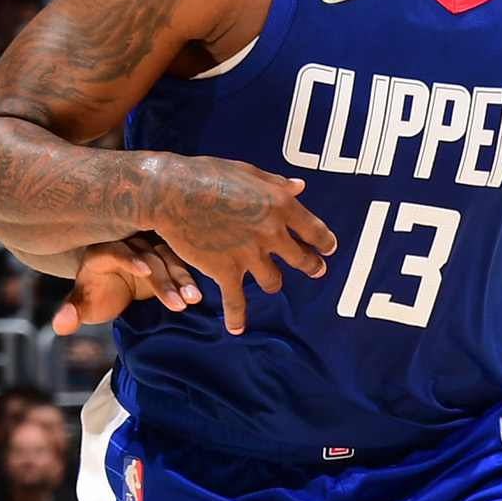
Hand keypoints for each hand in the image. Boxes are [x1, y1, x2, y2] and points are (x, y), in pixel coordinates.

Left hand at [52, 234, 202, 333]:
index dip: (128, 258)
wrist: (114, 284)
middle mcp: (127, 242)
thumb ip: (72, 313)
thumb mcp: (85, 305)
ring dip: (182, 278)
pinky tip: (200, 294)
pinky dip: (190, 275)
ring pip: (168, 256)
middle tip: (178, 305)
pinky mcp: (167, 249)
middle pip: (147, 255)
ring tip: (193, 300)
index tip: (144, 272)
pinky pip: (181, 259)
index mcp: (101, 251)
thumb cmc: (97, 294)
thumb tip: (60, 324)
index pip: (114, 250)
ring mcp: (149, 244)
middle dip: (163, 279)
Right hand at [148, 156, 338, 334]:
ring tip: (273, 284)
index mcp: (280, 205)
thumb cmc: (209, 174)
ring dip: (274, 283)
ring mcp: (249, 254)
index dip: (325, 241)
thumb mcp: (249, 171)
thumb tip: (300, 186)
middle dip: (311, 265)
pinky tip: (237, 329)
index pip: (315, 230)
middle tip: (316, 269)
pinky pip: (236, 301)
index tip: (328, 248)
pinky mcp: (225, 270)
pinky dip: (237, 317)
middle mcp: (271, 232)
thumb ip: (276, 183)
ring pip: (273, 281)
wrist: (173, 192)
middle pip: (301, 258)